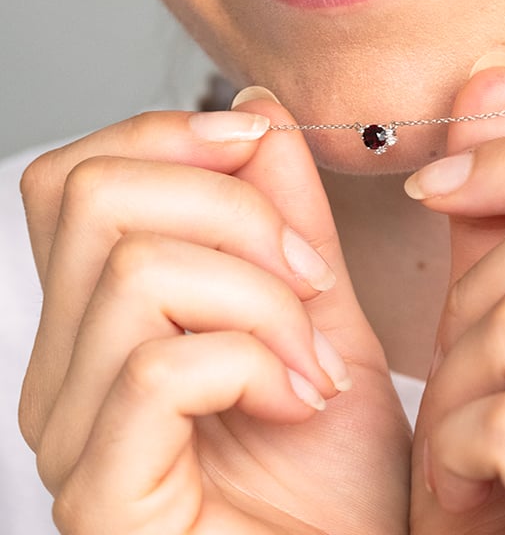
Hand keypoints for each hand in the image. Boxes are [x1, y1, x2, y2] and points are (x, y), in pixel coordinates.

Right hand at [19, 97, 409, 534]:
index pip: (79, 176)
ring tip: (313, 361)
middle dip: (230, 210)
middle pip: (94, 196)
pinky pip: (157, 365)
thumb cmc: (337, 468)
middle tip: (308, 277)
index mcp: (103, 319)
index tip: (262, 152)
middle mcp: (65, 370)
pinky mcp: (100, 496)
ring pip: (136, 270)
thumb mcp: (320, 309)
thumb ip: (285, 211)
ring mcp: (72, 435)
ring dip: (261, 299)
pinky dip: (254, 363)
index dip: (170, 135)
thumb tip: (253, 111)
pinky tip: (297, 402)